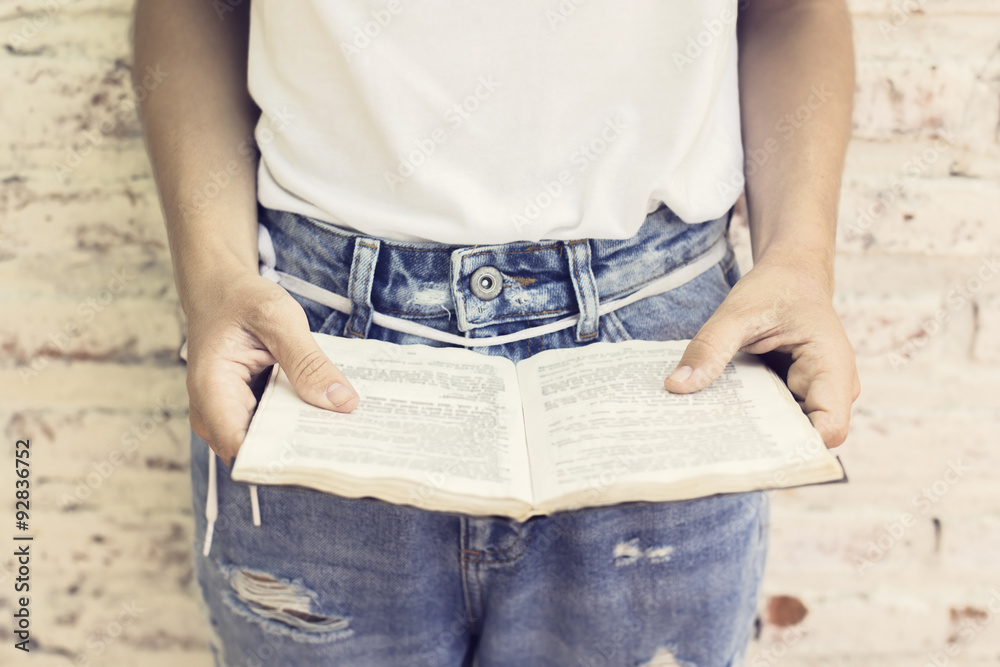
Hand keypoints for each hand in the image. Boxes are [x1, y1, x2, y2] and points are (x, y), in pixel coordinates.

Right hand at [184, 262, 359, 465]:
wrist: (221, 291)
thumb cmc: (242, 300)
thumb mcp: (278, 319)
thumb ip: (308, 362)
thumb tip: (343, 403)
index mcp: (213, 391)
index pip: (244, 449)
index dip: (283, 461)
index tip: (327, 458)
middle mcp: (214, 414)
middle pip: (260, 453)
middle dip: (304, 452)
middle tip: (352, 446)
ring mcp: (229, 417)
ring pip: (270, 445)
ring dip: (306, 440)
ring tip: (349, 435)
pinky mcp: (246, 413)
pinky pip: (274, 429)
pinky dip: (301, 424)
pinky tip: (332, 419)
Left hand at [663, 255, 860, 447]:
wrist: (791, 275)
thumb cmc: (776, 288)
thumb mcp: (738, 311)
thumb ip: (710, 347)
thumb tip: (676, 386)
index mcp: (832, 367)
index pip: (829, 428)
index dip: (798, 449)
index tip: (751, 454)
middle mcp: (832, 389)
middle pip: (804, 436)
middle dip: (765, 447)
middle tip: (713, 453)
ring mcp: (814, 394)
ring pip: (787, 431)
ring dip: (754, 435)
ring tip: (709, 439)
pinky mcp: (795, 395)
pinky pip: (775, 417)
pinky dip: (750, 420)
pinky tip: (716, 420)